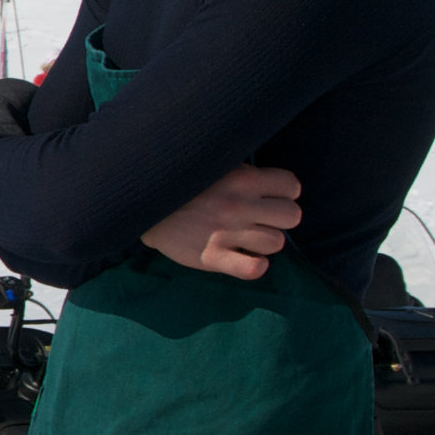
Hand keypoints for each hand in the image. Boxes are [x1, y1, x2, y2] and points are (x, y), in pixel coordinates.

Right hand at [141, 165, 302, 279]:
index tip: (271, 196)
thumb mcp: (216, 165)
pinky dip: (256, 266)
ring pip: (276, 243)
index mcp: (242, 178)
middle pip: (292, 216)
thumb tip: (271, 180)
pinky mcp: (212, 257)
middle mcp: (239, 205)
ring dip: (266, 241)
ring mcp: (226, 233)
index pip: (292, 186)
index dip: (285, 192)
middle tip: (263, 219)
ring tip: (249, 238)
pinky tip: (247, 258)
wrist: (142, 206)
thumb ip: (244, 171)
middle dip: (281, 218)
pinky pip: (253, 269)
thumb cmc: (185, 185)